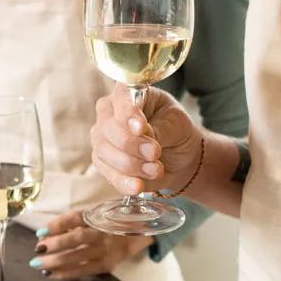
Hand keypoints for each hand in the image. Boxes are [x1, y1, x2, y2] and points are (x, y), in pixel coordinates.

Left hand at [31, 210, 152, 280]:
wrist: (141, 232)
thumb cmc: (110, 220)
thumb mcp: (95, 213)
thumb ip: (73, 223)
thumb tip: (45, 235)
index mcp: (97, 215)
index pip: (75, 218)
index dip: (57, 224)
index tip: (40, 232)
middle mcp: (102, 232)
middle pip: (76, 238)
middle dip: (54, 245)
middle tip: (37, 250)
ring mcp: (106, 250)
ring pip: (78, 257)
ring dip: (56, 262)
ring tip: (38, 264)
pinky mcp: (107, 264)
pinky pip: (84, 270)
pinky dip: (66, 273)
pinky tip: (52, 274)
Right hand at [91, 82, 202, 196]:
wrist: (179, 155)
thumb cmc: (175, 130)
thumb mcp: (175, 123)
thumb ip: (159, 128)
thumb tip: (142, 136)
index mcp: (127, 94)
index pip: (120, 99)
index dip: (128, 114)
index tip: (141, 127)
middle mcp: (108, 113)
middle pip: (108, 128)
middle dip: (132, 144)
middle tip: (156, 152)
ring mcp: (102, 138)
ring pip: (105, 152)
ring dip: (132, 164)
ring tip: (157, 169)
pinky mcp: (103, 162)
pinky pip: (109, 174)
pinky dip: (125, 182)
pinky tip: (138, 186)